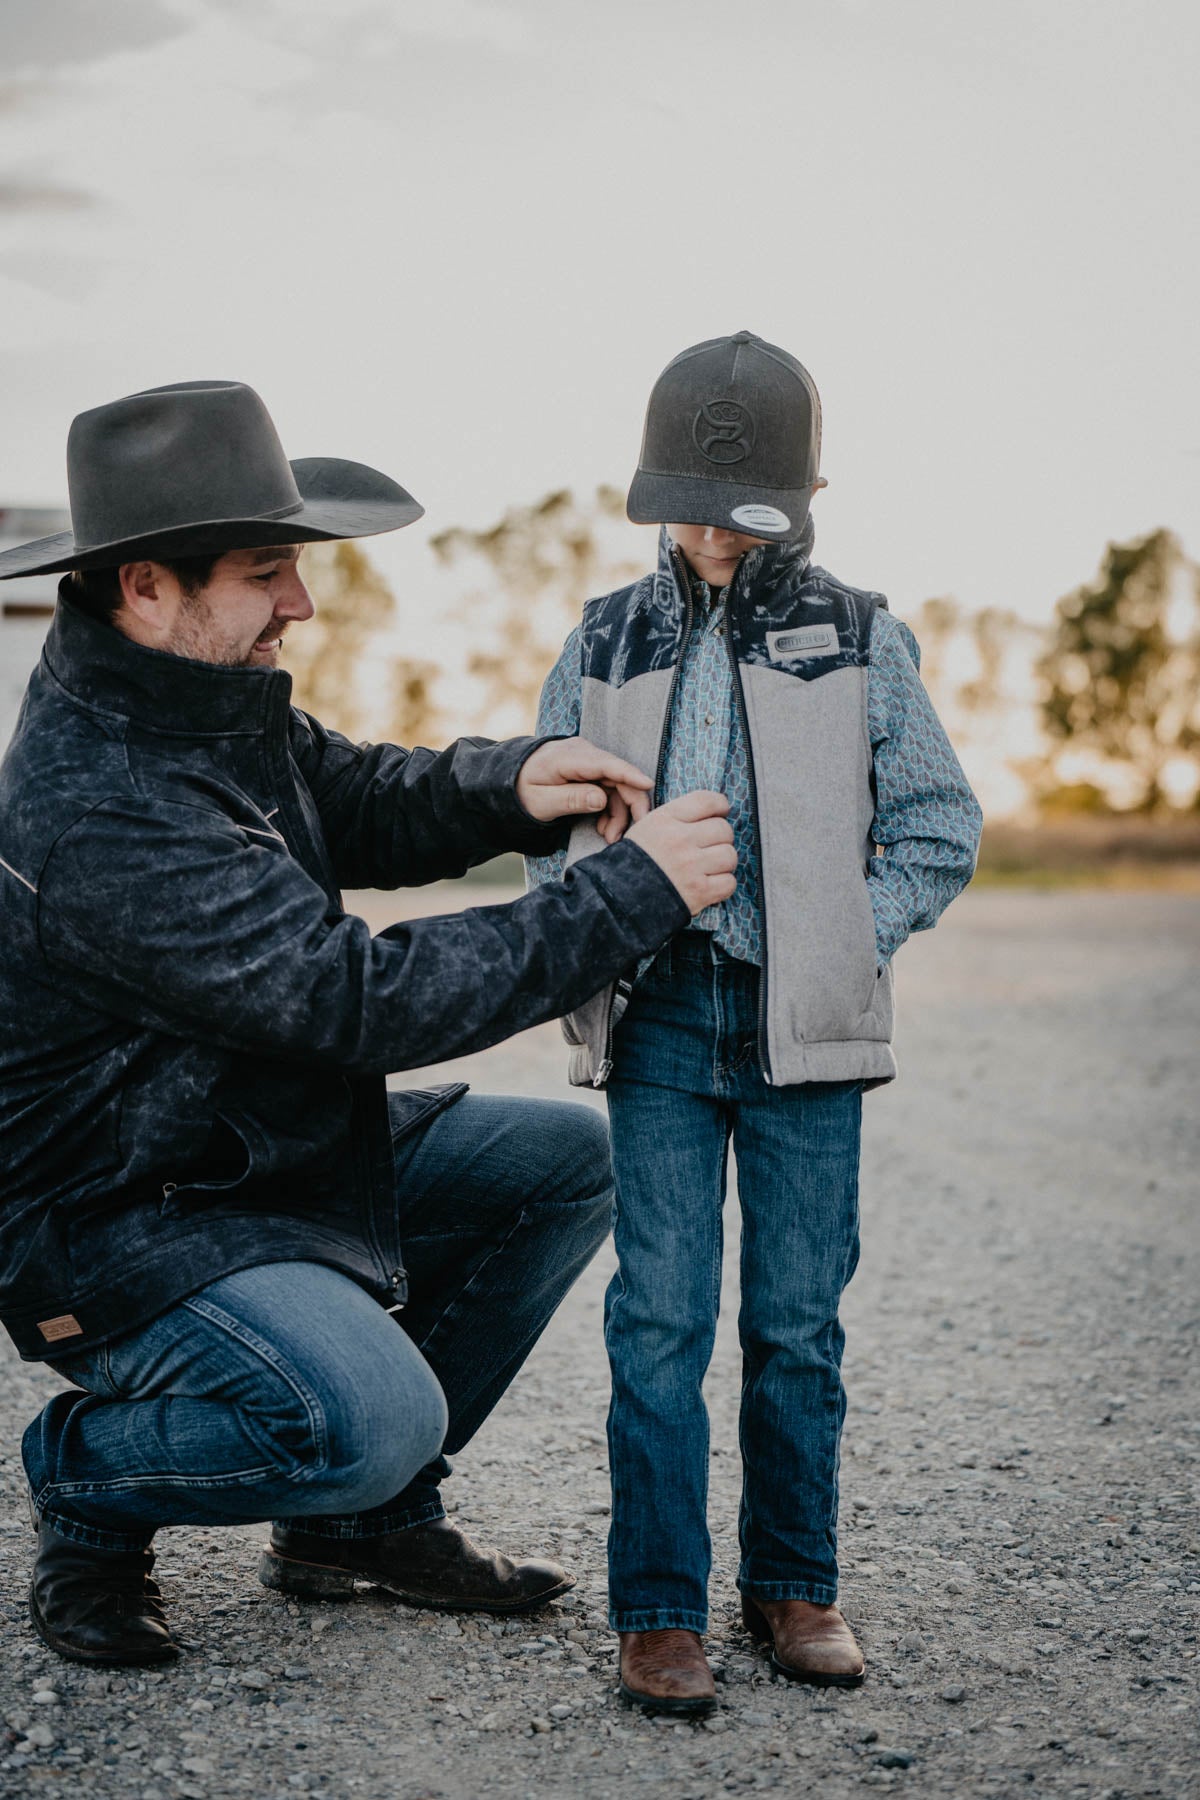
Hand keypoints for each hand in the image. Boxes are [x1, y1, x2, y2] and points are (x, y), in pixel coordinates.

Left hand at [517, 739, 652, 842]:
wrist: (508, 781)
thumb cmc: (521, 791)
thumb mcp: (540, 801)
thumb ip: (570, 799)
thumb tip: (601, 798)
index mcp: (569, 757)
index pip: (606, 764)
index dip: (629, 775)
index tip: (648, 785)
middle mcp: (583, 754)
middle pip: (618, 777)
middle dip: (629, 807)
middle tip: (627, 835)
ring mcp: (588, 761)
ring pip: (616, 786)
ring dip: (618, 814)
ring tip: (609, 837)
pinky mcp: (590, 771)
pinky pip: (609, 789)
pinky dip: (610, 810)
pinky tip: (604, 828)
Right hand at [626, 791, 736, 914]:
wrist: (617, 897)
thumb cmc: (634, 862)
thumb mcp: (647, 827)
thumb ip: (677, 817)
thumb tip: (711, 813)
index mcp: (666, 819)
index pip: (708, 801)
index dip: (720, 806)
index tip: (721, 813)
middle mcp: (680, 839)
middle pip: (724, 829)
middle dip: (720, 838)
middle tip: (709, 847)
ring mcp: (691, 866)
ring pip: (730, 856)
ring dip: (723, 862)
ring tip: (709, 867)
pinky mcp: (699, 892)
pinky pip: (729, 882)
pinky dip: (723, 885)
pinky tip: (710, 884)